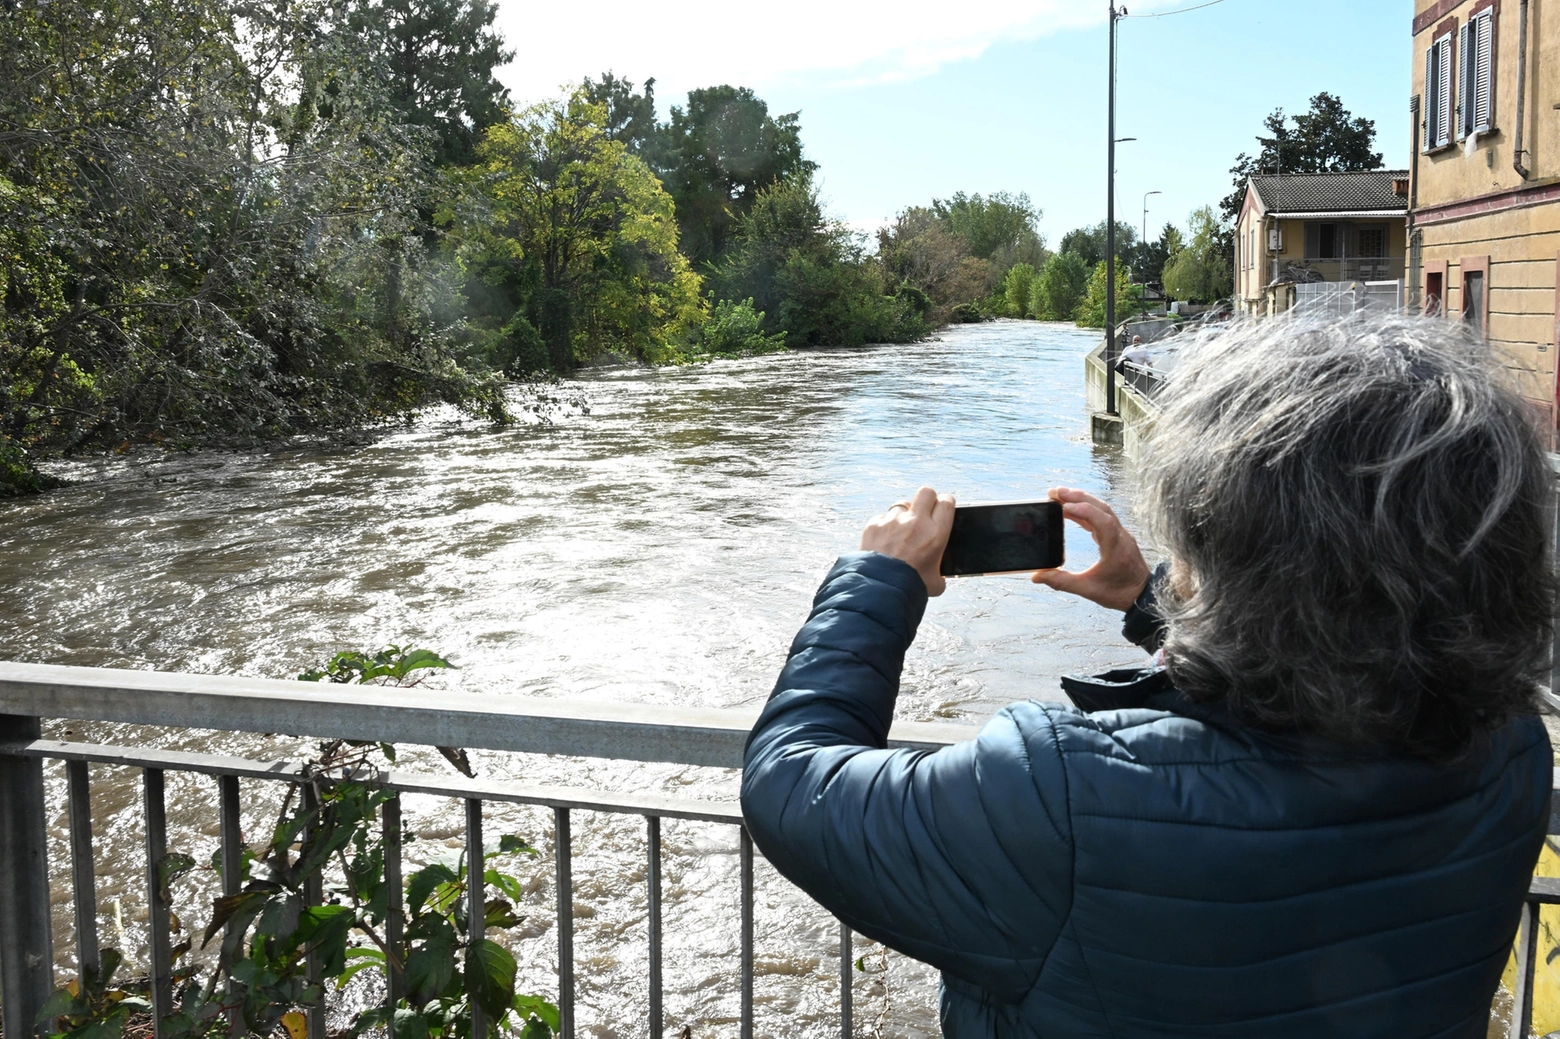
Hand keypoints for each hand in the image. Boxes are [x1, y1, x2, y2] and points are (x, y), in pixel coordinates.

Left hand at [860, 486, 956, 595]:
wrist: (880, 591)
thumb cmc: (909, 588)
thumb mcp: (936, 583)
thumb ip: (940, 573)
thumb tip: (939, 576)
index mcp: (936, 534)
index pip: (947, 502)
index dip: (946, 502)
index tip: (943, 507)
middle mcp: (916, 523)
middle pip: (926, 491)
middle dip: (927, 499)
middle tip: (924, 512)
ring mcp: (893, 521)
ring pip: (902, 504)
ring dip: (903, 515)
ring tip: (900, 532)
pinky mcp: (874, 525)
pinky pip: (881, 518)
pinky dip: (883, 526)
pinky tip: (883, 541)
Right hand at [1031, 487, 1149, 611]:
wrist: (1142, 596)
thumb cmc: (1120, 593)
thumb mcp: (1088, 590)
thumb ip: (1062, 582)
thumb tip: (1037, 576)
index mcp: (1116, 548)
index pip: (1102, 521)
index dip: (1082, 510)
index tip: (1063, 506)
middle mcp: (1120, 536)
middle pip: (1100, 508)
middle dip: (1077, 497)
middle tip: (1054, 492)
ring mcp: (1120, 534)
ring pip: (1102, 509)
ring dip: (1081, 500)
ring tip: (1060, 495)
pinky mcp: (1117, 536)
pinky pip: (1102, 516)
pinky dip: (1086, 510)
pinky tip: (1071, 509)